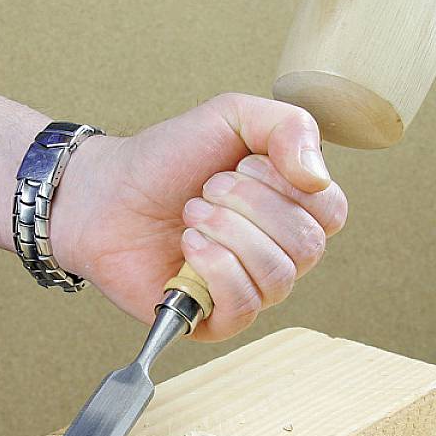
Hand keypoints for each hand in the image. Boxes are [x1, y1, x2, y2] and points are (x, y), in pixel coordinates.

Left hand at [53, 93, 347, 341]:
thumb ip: (289, 126)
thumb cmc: (167, 158)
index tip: (239, 163)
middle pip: (307, 246)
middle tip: (206, 190)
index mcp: (291, 208)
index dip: (285, 184)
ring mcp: (249, 288)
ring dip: (227, 234)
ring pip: (278, 277)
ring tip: (190, 215)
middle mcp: (278, 252)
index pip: (330, 211)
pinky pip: (245, 306)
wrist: (105, 193)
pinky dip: (215, 267)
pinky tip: (188, 247)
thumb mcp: (232, 116)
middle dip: (248, 205)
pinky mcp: (216, 319)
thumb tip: (317, 178)